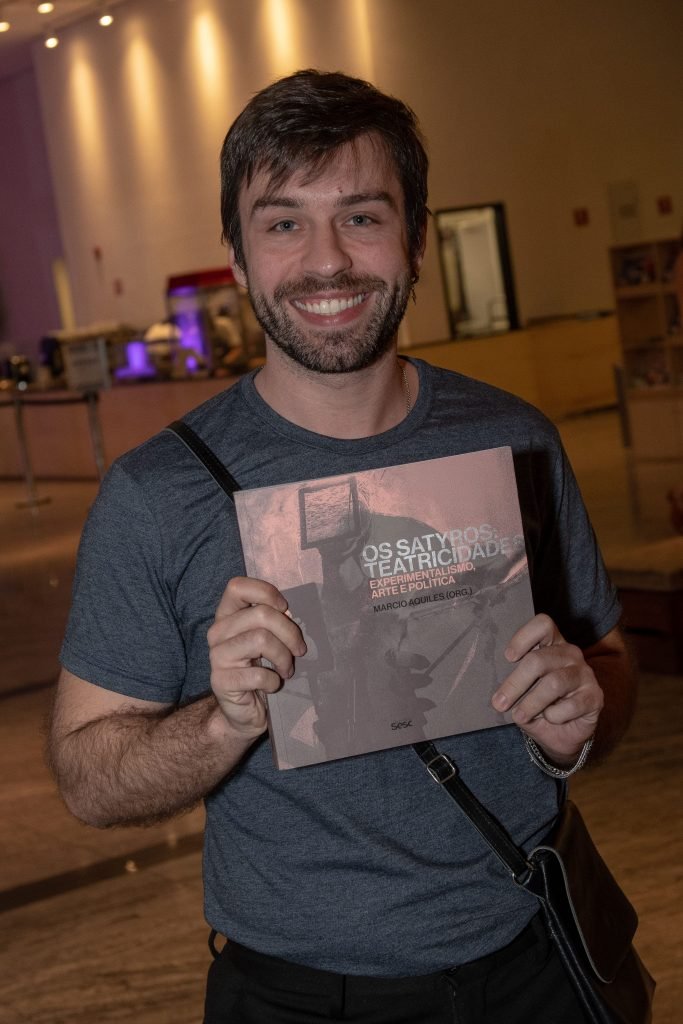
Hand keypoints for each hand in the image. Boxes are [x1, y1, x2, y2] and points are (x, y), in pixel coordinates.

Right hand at [207, 577, 305, 737]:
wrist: (244, 711)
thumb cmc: (260, 669)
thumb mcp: (267, 640)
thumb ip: (273, 621)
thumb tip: (288, 612)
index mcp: (227, 616)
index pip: (237, 587)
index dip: (265, 592)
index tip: (285, 608)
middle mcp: (217, 632)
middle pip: (261, 615)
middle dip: (289, 632)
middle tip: (299, 650)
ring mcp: (216, 656)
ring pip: (262, 640)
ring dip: (284, 657)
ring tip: (287, 669)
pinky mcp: (220, 681)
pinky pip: (258, 673)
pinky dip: (273, 680)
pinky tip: (272, 684)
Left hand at [492, 613, 602, 765]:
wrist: (564, 733)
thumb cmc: (540, 705)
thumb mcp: (523, 692)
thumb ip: (514, 686)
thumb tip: (500, 696)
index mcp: (552, 644)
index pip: (543, 625)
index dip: (523, 637)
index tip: (508, 658)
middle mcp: (570, 654)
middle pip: (539, 660)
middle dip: (515, 683)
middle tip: (499, 703)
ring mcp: (585, 674)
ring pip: (553, 683)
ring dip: (531, 703)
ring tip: (519, 716)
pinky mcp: (595, 696)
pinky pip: (570, 705)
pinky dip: (554, 716)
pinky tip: (550, 718)